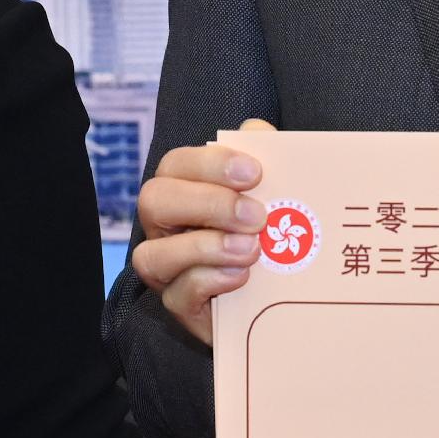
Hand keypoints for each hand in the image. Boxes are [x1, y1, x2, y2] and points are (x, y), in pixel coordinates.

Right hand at [127, 120, 277, 345]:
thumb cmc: (274, 237)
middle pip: (154, 200)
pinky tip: (242, 277)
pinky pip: (177, 294)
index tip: (255, 173)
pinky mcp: (181, 307)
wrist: (285, 296)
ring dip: (205, 247)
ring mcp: (168, 270)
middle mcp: (166, 228)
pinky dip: (210, 281)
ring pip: (153, 254)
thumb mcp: (277, 195)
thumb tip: (256, 130)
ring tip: (251, 250)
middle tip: (256, 216)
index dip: (210, 163)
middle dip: (207, 203)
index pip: (176, 164)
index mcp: (185, 191)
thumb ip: (267, 159)